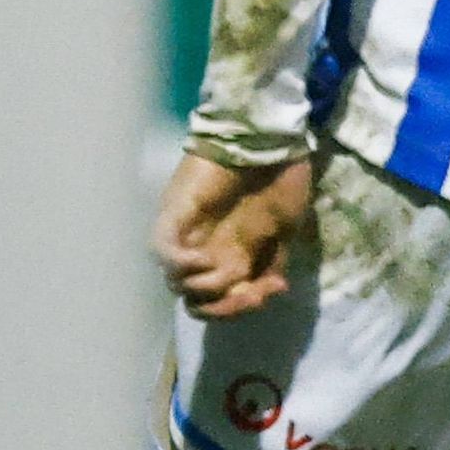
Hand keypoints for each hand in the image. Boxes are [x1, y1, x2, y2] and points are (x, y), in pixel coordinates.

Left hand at [156, 148, 310, 319]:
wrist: (272, 140)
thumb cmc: (282, 179)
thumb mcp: (287, 231)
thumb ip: (275, 264)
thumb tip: (272, 293)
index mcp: (230, 255)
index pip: (219, 301)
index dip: (239, 309)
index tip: (267, 294)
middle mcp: (204, 250)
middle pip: (194, 299)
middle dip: (223, 307)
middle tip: (248, 292)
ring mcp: (187, 234)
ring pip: (175, 281)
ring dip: (202, 289)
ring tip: (229, 275)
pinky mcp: (174, 215)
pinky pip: (163, 250)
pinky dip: (180, 264)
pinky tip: (203, 261)